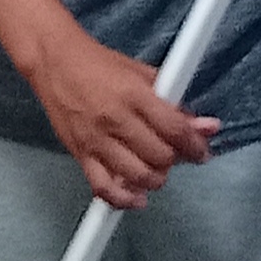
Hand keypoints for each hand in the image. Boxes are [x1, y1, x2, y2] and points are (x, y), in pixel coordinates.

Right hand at [30, 20, 218, 210]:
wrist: (54, 62)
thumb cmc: (98, 65)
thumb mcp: (142, 74)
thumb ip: (174, 102)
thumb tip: (206, 126)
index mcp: (134, 94)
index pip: (175, 129)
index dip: (195, 145)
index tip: (200, 151)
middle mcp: (116, 118)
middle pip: (160, 157)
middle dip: (174, 160)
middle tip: (174, 154)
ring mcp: (96, 139)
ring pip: (137, 176)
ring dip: (155, 179)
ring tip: (156, 169)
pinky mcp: (80, 153)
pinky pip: (104, 188)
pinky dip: (124, 199)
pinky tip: (136, 197)